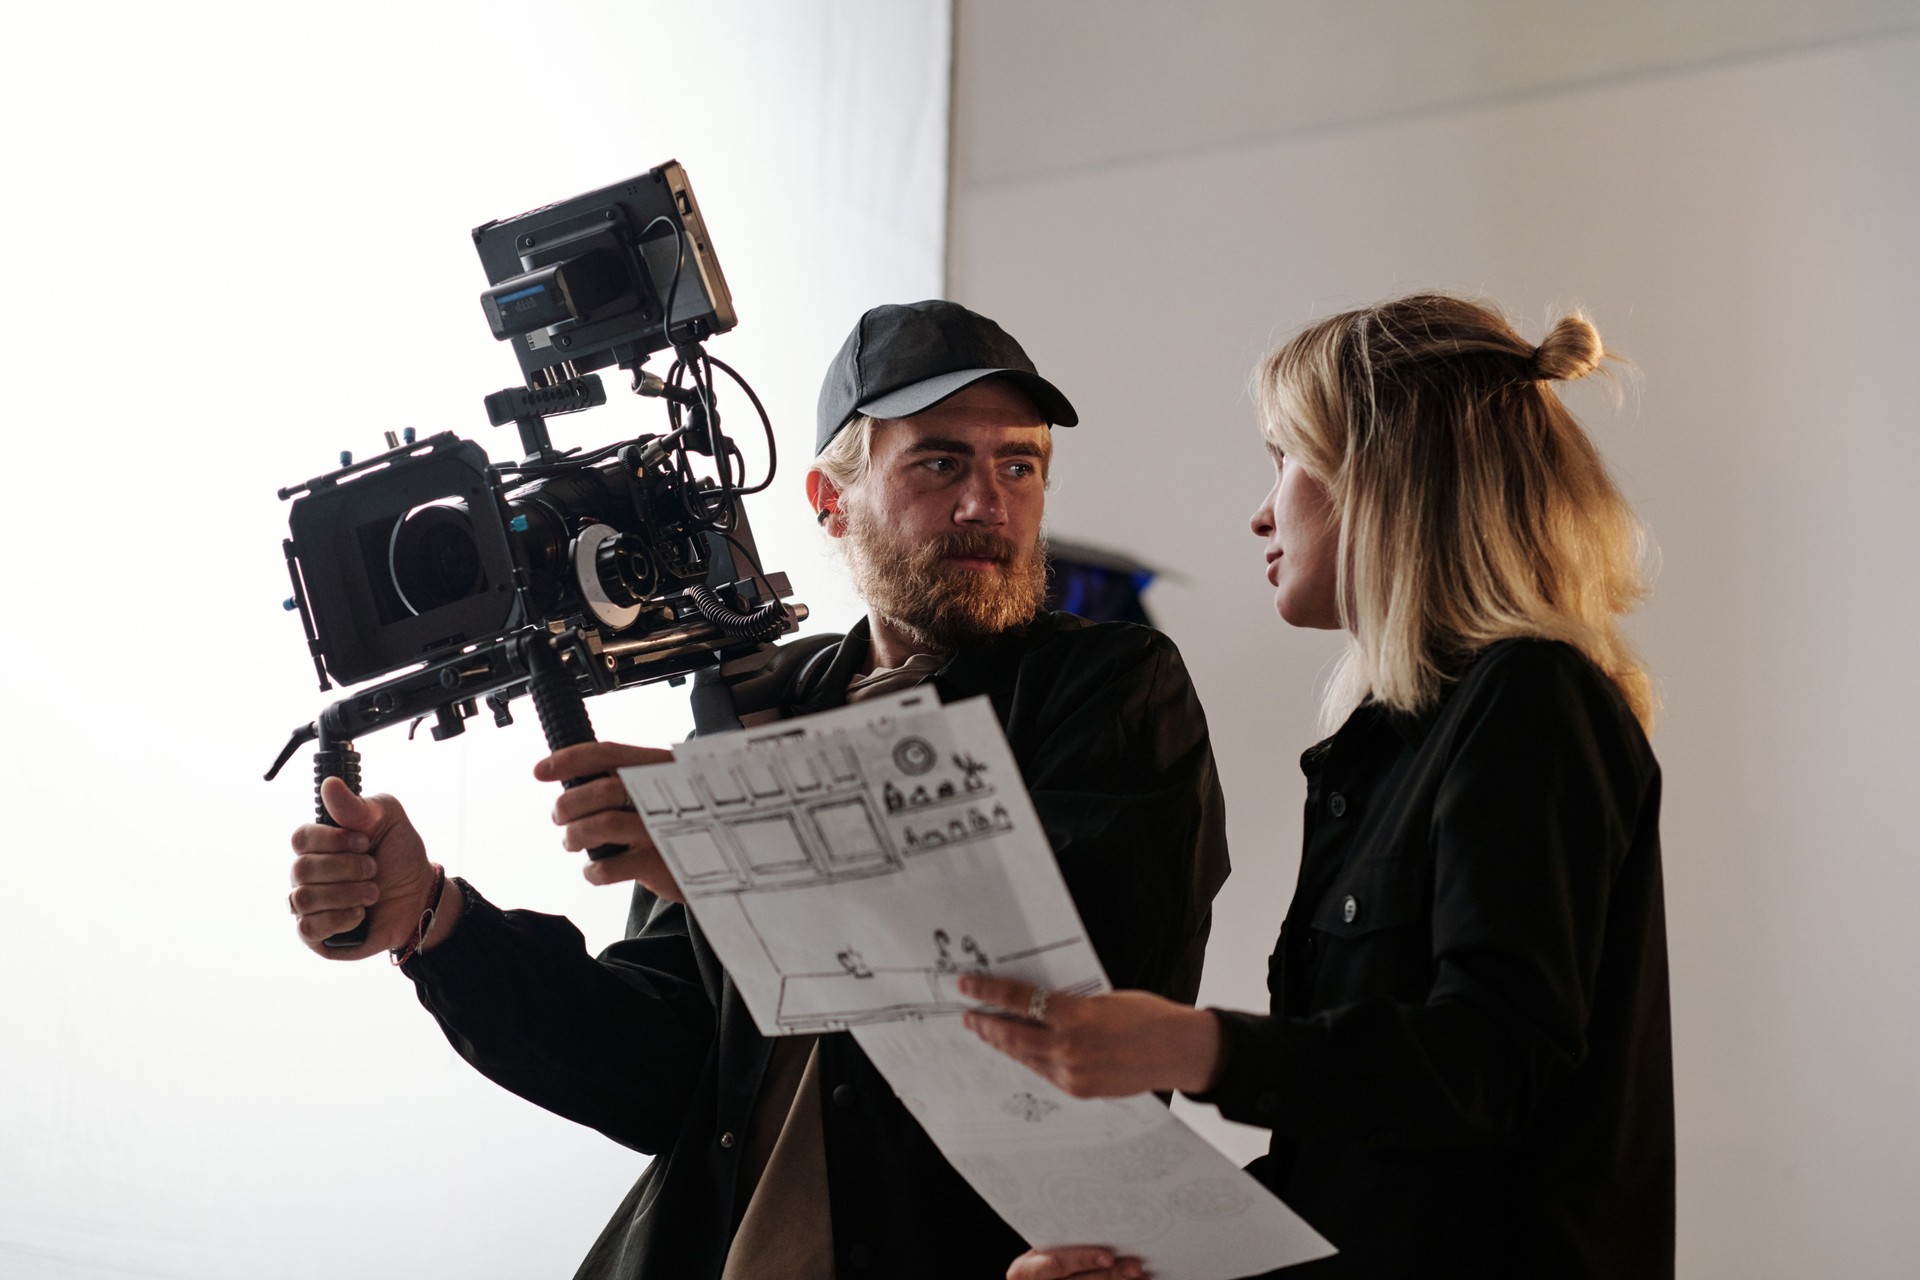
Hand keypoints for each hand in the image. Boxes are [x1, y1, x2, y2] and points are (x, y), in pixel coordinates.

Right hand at [288, 779, 443, 959]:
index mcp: (318, 843)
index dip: (333, 841)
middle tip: (374, 868)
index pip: (300, 838)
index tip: (365, 842)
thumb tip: (329, 784)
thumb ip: (359, 806)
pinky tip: (360, 914)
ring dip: (347, 894)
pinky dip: (340, 919)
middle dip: (348, 869)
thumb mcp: (388, 819)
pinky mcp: (314, 933)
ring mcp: (307, 904)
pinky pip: (307, 927)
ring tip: (373, 893)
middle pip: (301, 869)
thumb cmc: (399, 855)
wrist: (419, 897)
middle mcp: (305, 873)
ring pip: (303, 898)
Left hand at [534, 742, 683, 902]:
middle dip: (567, 805)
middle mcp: (665, 795)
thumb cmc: (682, 824)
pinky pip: (608, 867)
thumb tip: (571, 783)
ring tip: (573, 842)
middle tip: (560, 817)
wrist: (732, 863)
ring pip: (601, 825)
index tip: (540, 770)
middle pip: (601, 790)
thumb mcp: (666, 791)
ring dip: (574, 835)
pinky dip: (592, 871)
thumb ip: (628, 782)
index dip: (570, 760)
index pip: (608, 755)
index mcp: (661, 769)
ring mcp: (663, 830)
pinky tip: (596, 870)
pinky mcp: (661, 864)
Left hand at [959, 975, 1223, 1098]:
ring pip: (1025, 1057)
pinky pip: (1044, 1072)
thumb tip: (1033, 1004)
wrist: (1177, 1051)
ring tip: (985, 1032)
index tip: (966, 985)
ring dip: (1002, 1044)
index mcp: (1076, 1015)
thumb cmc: (1145, 1015)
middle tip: (967, 1013)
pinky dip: (1029, 1059)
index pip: (1020, 1001)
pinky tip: (1019, 1051)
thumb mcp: (1103, 998)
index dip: (989, 993)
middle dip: (986, 1024)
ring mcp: (1072, 1073)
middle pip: (1013, 1035)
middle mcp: (1070, 1047)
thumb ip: (1068, 1005)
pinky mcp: (1079, 1090)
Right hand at [1008, 1246, 1145, 1279]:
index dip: (1082, 1259)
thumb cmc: (1039, 1254)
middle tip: (1135, 1266)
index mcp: (1024, 1271)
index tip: (1108, 1256)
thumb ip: (1060, 1239)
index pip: (1056, 1264)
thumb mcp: (1039, 1247)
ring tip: (1140, 1274)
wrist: (1038, 1278)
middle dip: (1110, 1275)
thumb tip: (1103, 1213)